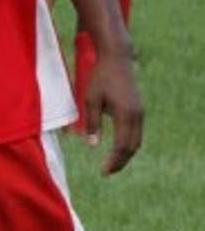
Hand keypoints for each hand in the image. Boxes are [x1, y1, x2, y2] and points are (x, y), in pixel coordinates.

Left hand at [85, 52, 143, 174]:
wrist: (117, 58)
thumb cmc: (100, 77)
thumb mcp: (91, 99)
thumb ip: (92, 122)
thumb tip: (93, 145)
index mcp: (125, 114)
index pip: (122, 146)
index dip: (113, 161)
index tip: (103, 172)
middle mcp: (136, 115)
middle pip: (132, 146)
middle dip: (121, 161)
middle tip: (107, 172)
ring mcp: (140, 111)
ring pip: (137, 140)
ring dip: (126, 153)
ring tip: (112, 163)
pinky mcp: (139, 108)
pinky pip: (137, 132)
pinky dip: (129, 143)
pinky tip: (118, 147)